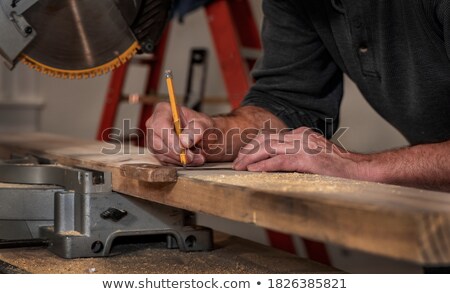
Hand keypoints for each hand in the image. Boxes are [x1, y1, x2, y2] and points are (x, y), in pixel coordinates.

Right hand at [146, 102, 214, 165]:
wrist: (204, 136)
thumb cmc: (202, 126)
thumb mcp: (204, 125)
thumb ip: (196, 130)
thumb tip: (184, 141)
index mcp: (164, 110)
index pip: (160, 125)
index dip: (171, 138)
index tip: (184, 148)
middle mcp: (154, 124)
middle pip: (157, 142)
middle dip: (176, 153)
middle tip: (192, 157)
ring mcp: (154, 139)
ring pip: (161, 154)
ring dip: (180, 159)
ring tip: (198, 158)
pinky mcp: (158, 152)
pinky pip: (165, 161)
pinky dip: (180, 163)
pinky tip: (192, 160)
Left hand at [233, 127, 363, 178]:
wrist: (360, 170)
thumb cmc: (338, 167)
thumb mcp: (313, 156)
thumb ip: (296, 155)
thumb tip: (275, 164)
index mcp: (301, 134)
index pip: (269, 136)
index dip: (252, 146)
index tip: (242, 156)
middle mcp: (300, 136)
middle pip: (265, 140)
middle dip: (247, 151)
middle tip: (235, 163)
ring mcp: (304, 146)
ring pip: (268, 148)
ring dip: (250, 158)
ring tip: (239, 167)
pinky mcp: (307, 159)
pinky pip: (280, 161)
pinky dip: (264, 165)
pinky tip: (253, 170)